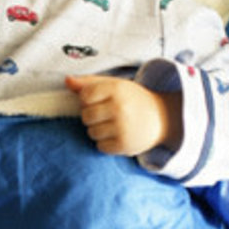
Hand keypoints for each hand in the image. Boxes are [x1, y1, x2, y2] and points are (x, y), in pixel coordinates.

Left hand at [65, 74, 181, 156]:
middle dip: (92, 116)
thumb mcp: (114, 85)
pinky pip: (100, 146)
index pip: (84, 96)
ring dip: (98, 130)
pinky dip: (105, 143)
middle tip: (106, 113)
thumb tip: (67, 81)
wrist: (162, 118)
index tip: (99, 100)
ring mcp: (122, 127)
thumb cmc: (132, 99)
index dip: (87, 100)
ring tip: (113, 124)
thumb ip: (89, 83)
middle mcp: (119, 107)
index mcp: (116, 89)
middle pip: (86, 116)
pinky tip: (117, 135)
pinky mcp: (124, 145)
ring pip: (91, 132)